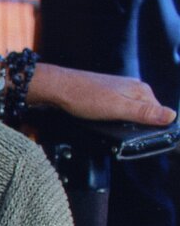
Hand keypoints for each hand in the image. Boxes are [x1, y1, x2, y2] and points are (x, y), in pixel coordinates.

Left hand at [31, 64, 176, 125]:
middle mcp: (132, 88)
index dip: (152, 127)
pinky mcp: (106, 95)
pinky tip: (103, 121)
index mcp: (140, 90)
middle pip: (144, 113)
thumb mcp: (118, 108)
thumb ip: (144, 113)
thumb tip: (171, 116)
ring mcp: (118, 90)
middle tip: (121, 133)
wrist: (57, 89)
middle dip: (136, 126)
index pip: (159, 112)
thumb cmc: (84, 97)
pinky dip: (112, 118)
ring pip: (129, 112)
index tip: (141, 137)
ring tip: (110, 126)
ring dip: (123, 123)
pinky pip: (116, 110)